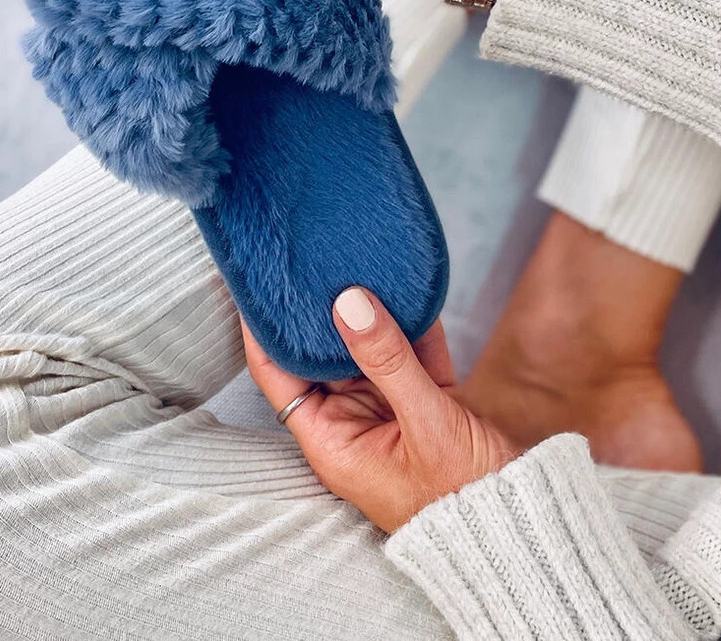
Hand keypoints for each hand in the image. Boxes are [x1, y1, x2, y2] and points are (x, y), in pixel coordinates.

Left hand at [241, 285, 515, 532]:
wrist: (525, 529)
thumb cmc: (466, 501)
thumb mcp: (426, 424)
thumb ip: (388, 360)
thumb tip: (349, 303)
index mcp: (333, 441)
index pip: (277, 374)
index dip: (264, 328)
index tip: (261, 281)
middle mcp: (352, 424)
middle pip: (321, 354)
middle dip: (320, 309)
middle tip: (315, 257)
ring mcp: (387, 412)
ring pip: (368, 348)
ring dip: (369, 310)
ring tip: (359, 260)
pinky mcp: (424, 404)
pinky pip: (410, 353)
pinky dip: (412, 324)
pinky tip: (410, 286)